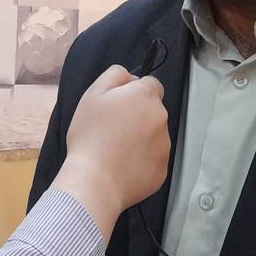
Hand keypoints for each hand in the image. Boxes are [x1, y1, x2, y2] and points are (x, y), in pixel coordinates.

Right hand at [49, 65, 169, 231]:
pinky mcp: (162, 169)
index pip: (151, 84)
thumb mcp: (93, 94)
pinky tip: (121, 164)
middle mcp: (161, 118)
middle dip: (137, 115)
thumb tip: (129, 76)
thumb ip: (114, 75)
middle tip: (111, 128)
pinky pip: (153, 158)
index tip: (118, 104)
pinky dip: (141, 160)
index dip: (134, 92)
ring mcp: (165, 145)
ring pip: (154, 134)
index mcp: (145, 96)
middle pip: (152, 110)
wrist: (95, 180)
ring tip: (114, 149)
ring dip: (140, 137)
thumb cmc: (91, 135)